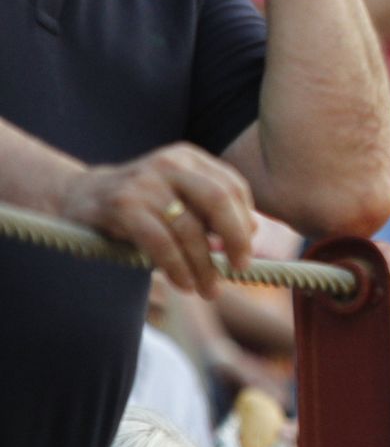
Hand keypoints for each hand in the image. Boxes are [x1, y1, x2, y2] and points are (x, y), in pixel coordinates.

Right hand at [60, 143, 255, 296]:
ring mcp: (145, 183)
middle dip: (236, 239)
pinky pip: (161, 243)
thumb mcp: (177, 195)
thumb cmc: (140, 204)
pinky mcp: (123, 206)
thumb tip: (253, 231)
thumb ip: (210, 209)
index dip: (245, 221)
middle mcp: (170, 164)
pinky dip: (177, 267)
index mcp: (189, 158)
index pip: (232, 186)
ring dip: (204, 265)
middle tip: (240, 268)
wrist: (79, 197)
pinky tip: (184, 283)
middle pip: (219, 200)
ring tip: (209, 289)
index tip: (245, 250)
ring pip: (189, 228)